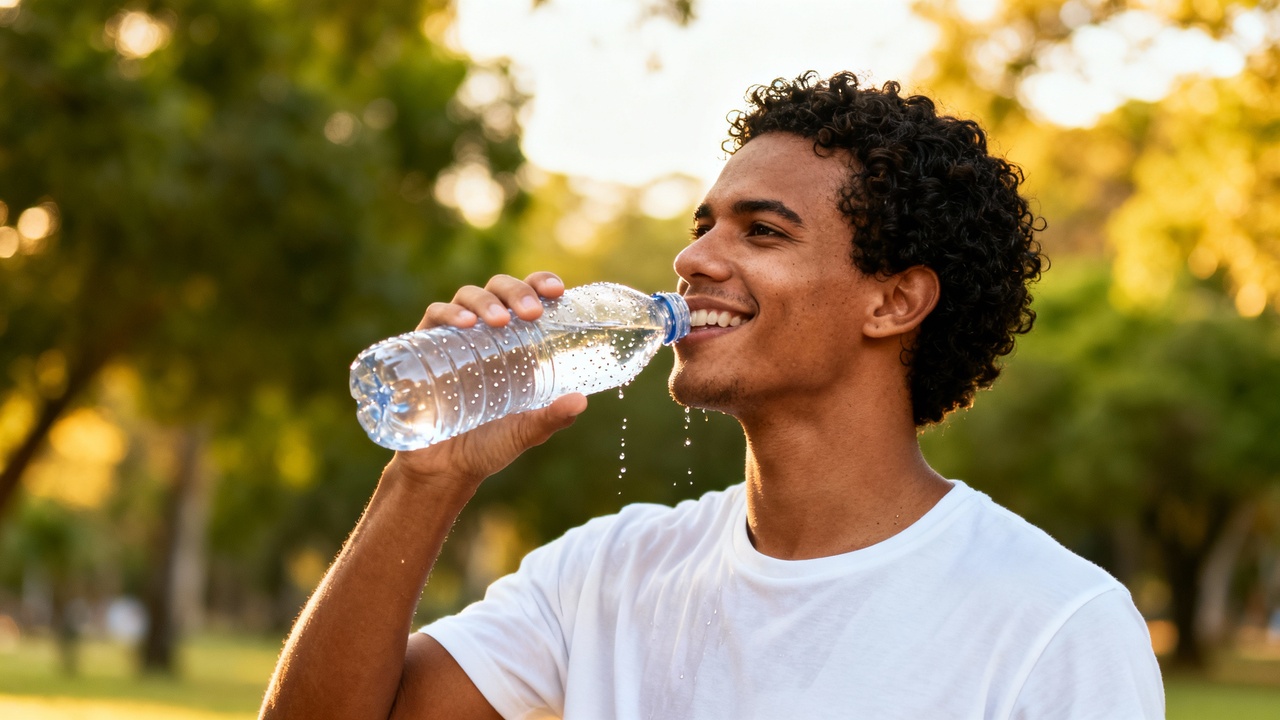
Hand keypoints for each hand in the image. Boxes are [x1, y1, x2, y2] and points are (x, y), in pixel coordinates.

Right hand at [386, 272, 587, 498]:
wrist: (443, 469)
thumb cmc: (489, 445)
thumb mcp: (526, 431)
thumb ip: (552, 418)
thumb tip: (581, 401)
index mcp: (515, 342)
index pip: (529, 298)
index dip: (541, 283)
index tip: (557, 290)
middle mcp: (485, 333)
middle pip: (500, 289)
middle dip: (517, 292)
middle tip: (532, 313)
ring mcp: (454, 338)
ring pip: (468, 296)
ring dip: (485, 300)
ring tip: (499, 321)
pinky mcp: (425, 348)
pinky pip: (434, 317)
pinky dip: (448, 313)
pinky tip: (464, 325)